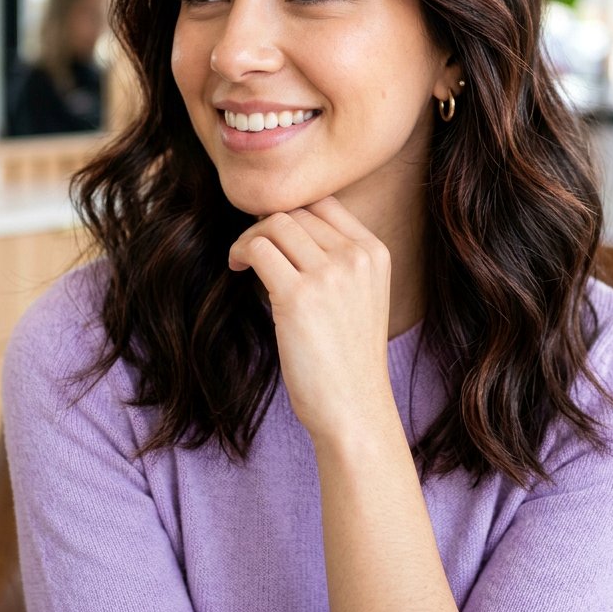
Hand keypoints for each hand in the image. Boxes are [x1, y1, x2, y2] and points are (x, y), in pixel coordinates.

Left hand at [228, 197, 393, 444]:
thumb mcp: (361, 296)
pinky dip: (240, 252)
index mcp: (375, 253)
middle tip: (252, 249)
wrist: (353, 409)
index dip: (292, 210)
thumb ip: (338, 258)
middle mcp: (356, 257)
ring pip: (274, 224)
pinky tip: (236, 269)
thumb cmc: (348, 358)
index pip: (325, 202)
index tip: (274, 232)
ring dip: (250, 237)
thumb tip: (285, 224)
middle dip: (267, 225)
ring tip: (242, 260)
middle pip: (297, 211)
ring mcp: (329, 274)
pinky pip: (257, 249)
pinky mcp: (298, 296)